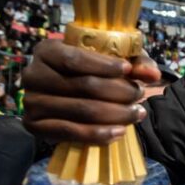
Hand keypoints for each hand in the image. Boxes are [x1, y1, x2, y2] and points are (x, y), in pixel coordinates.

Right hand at [22, 40, 158, 144]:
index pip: (75, 59)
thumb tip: (153, 74)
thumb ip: (134, 61)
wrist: (66, 94)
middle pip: (83, 85)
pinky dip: (98, 134)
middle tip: (140, 94)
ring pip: (81, 110)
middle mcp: (33, 74)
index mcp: (47, 50)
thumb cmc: (91, 70)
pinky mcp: (34, 125)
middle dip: (118, 91)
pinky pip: (70, 132)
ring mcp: (31, 101)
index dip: (104, 65)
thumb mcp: (111, 59)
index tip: (128, 69)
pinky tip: (120, 131)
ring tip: (137, 113)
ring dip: (115, 114)